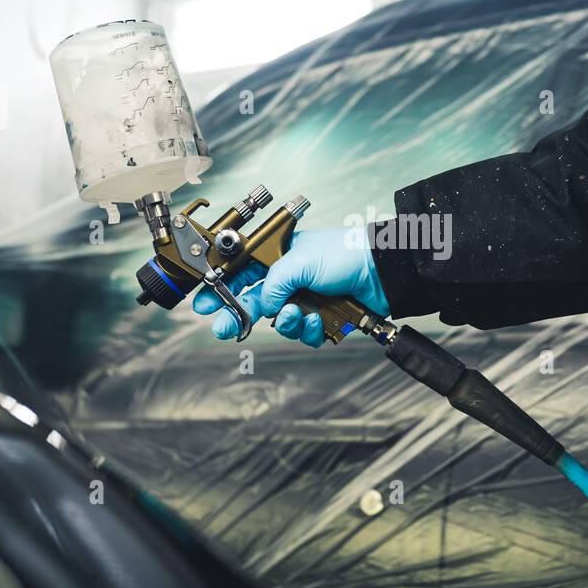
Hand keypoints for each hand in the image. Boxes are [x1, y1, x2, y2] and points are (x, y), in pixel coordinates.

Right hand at [192, 228, 389, 347]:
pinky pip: (304, 333)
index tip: (204, 303)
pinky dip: (309, 330)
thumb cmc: (346, 254)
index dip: (221, 288)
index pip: (241, 274)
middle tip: (223, 327)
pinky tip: (318, 319)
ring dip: (286, 322)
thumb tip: (265, 305)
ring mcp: (305, 299)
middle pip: (253, 302)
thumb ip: (274, 283)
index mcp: (278, 257)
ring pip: (279, 322)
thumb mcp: (300, 261)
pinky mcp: (322, 318)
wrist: (383, 273)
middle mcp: (289, 279)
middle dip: (237, 315)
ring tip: (298, 313)